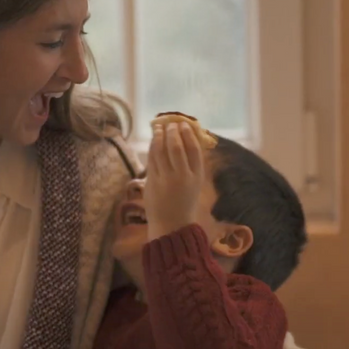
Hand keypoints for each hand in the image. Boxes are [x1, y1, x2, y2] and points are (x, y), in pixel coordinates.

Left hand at [146, 122, 204, 240]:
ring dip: (159, 136)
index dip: (188, 134)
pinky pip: (151, 159)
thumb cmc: (184, 202)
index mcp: (197, 176)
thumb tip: (185, 140)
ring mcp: (166, 179)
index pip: (194, 149)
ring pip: (161, 151)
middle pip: (177, 147)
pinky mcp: (152, 182)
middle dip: (173, 132)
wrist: (171, 225)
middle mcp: (182, 176)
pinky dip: (152, 147)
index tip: (184, 125)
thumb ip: (191, 165)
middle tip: (170, 124)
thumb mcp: (194, 184)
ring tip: (158, 128)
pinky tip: (153, 141)